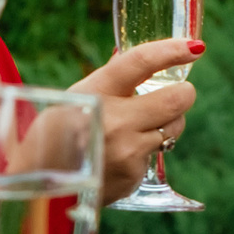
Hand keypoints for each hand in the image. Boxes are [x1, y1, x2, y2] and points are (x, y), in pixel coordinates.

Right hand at [72, 39, 199, 204]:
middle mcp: (115, 121)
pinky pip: (156, 154)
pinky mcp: (135, 174)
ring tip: (142, 126)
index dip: (172, 51)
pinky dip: (146, 150)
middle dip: (184, 93)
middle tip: (179, 92)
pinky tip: (121, 155)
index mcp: (96, 92)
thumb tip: (130, 53)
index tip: (194, 47)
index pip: (142, 62)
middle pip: (176, 99)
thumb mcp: (75, 97)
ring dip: (169, 123)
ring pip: (174, 128)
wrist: (38, 185)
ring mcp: (127, 151)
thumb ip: (108, 78)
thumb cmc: (56, 133)